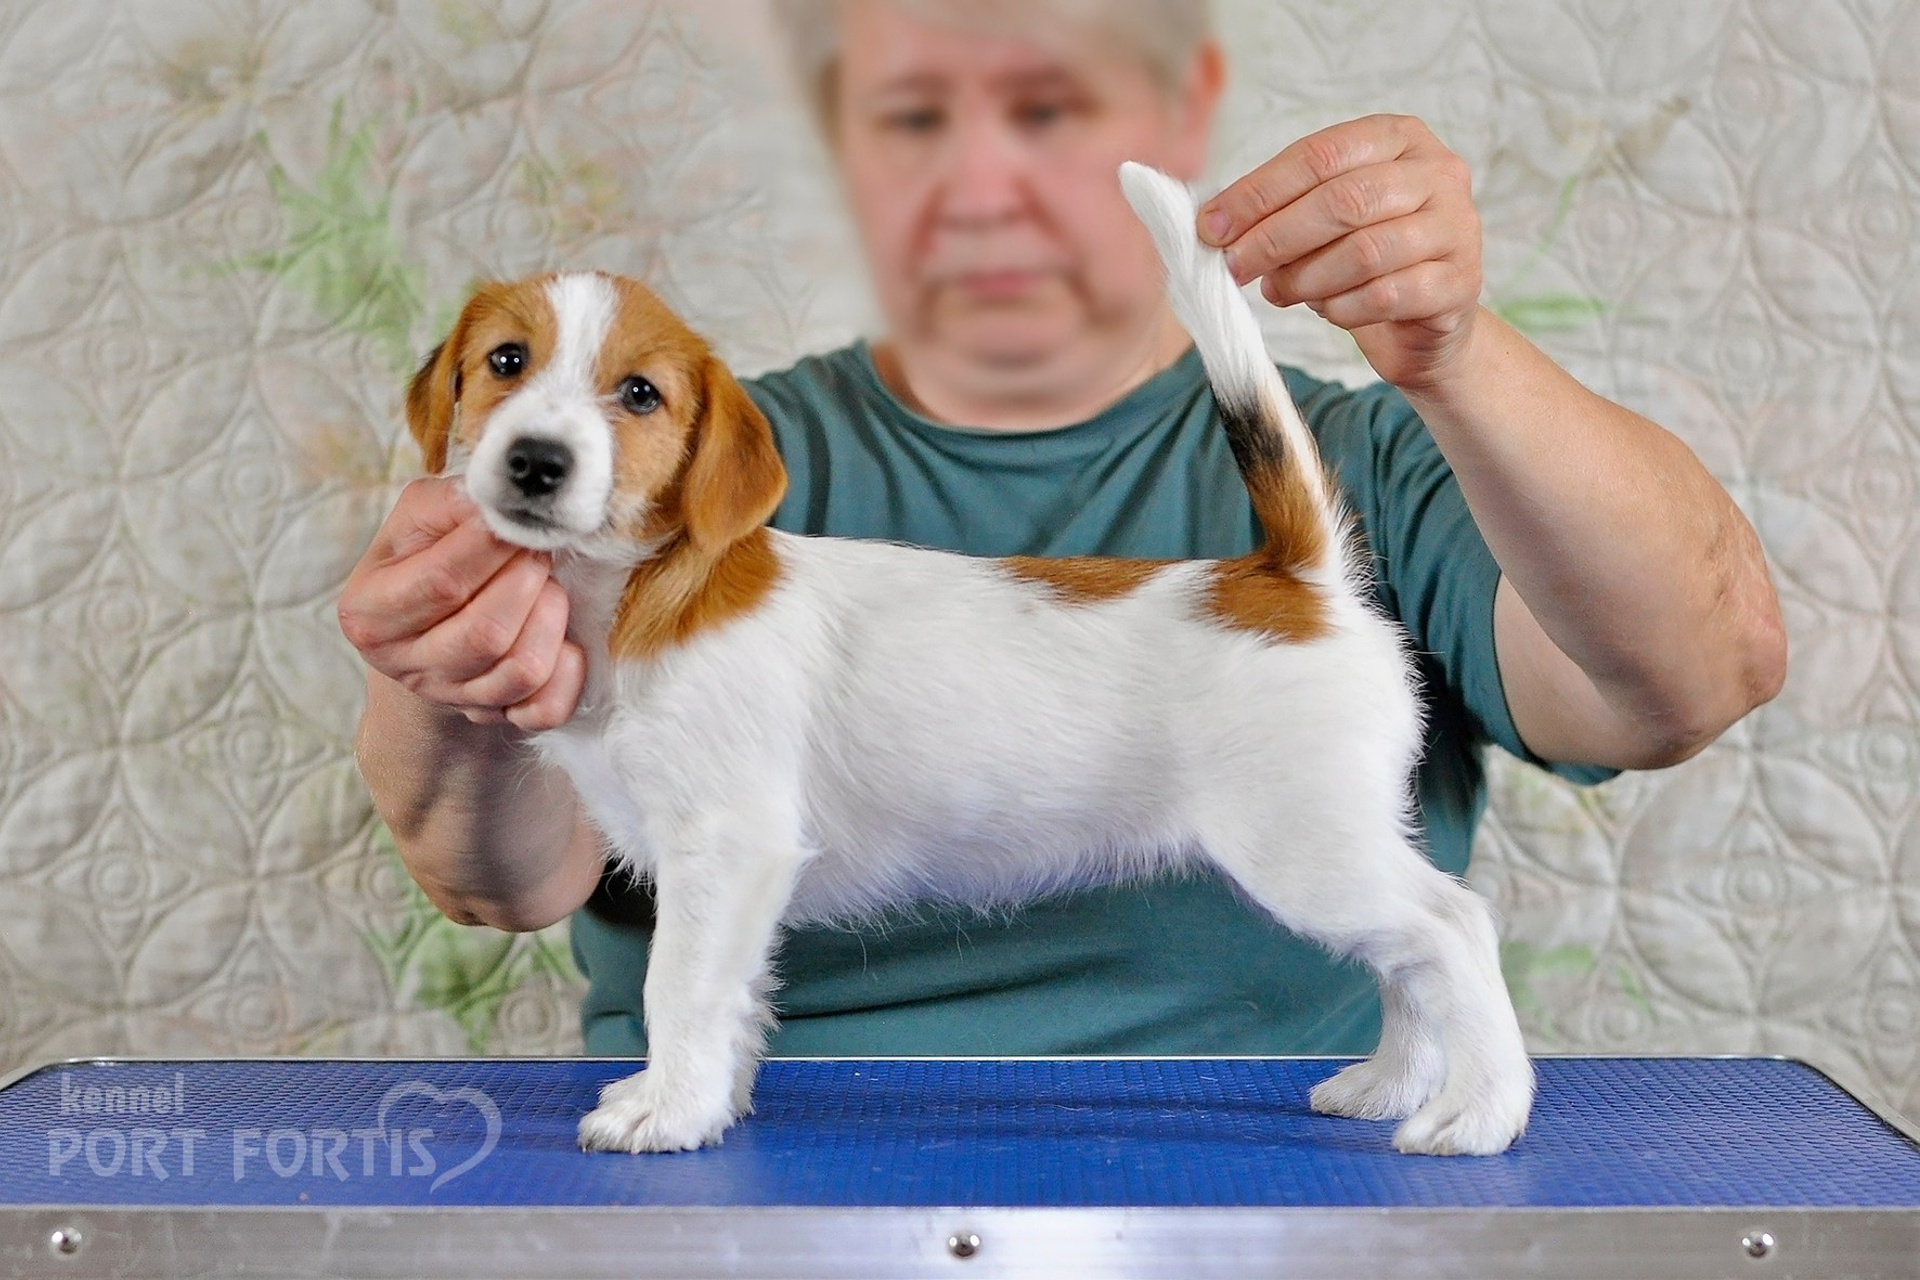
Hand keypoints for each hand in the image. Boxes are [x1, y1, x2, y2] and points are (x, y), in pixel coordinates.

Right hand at [338, 477, 584, 731]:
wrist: (432, 627)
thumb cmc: (427, 560)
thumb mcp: (418, 521)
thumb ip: (447, 504)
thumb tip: (492, 500)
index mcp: (370, 613)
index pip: (442, 582)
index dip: (493, 546)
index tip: (517, 520)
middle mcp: (406, 665)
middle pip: (486, 632)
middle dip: (527, 580)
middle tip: (537, 551)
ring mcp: (454, 698)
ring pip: (523, 669)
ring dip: (551, 617)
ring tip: (546, 587)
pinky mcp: (498, 718)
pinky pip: (547, 708)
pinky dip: (568, 671)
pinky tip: (560, 639)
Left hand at [1198, 114, 1482, 391]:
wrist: (1425, 322)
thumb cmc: (1365, 261)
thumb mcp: (1322, 222)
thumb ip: (1278, 212)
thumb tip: (1214, 225)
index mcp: (1397, 137)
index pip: (1319, 155)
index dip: (1258, 192)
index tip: (1211, 227)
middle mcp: (1437, 172)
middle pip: (1343, 200)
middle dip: (1275, 237)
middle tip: (1235, 267)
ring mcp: (1457, 226)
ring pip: (1365, 251)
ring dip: (1306, 278)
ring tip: (1279, 291)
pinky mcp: (1461, 282)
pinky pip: (1386, 296)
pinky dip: (1341, 308)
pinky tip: (1326, 311)